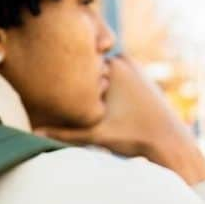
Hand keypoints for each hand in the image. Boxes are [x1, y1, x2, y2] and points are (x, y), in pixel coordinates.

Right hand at [34, 54, 204, 184]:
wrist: (170, 143)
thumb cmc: (132, 138)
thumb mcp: (93, 135)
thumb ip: (63, 132)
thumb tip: (34, 133)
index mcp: (112, 65)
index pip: (78, 67)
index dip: (67, 81)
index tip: (54, 92)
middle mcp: (125, 60)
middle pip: (90, 71)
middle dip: (81, 85)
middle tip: (70, 103)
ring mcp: (136, 69)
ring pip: (104, 78)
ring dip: (95, 90)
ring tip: (92, 111)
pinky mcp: (143, 80)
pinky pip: (117, 83)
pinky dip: (109, 93)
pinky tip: (108, 110)